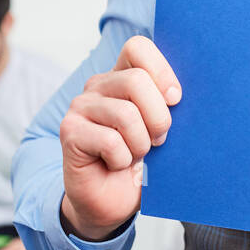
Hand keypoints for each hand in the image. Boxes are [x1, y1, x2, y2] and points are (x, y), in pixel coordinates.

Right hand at [60, 36, 180, 240]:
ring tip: (134, 155)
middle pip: (137, 81)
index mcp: (121, 76)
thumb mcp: (160, 128)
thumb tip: (179, 93)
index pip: (138, 47)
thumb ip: (167, 103)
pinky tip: (115, 164)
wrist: (112, 202)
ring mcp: (80, 106)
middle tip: (157, 141)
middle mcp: (98, 86)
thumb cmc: (140, 162)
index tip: (175, 99)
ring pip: (126, 114)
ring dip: (140, 144)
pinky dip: (122, 160)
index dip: (161, 71)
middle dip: (158, 118)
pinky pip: (111, 141)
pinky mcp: (70, 131)